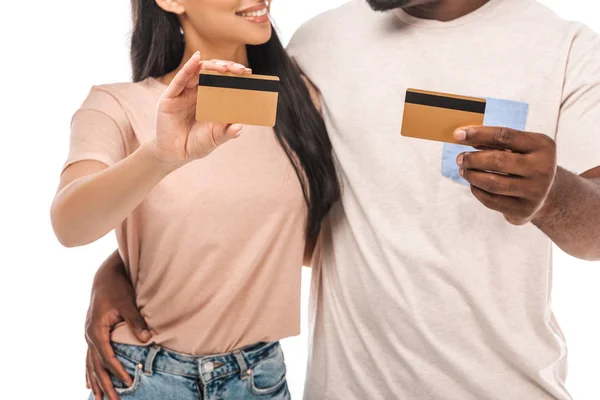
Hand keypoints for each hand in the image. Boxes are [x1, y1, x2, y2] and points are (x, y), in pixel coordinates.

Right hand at [85, 254, 150, 399]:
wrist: (105, 276)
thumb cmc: (117, 288)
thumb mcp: (128, 303)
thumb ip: (136, 321)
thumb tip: (147, 338)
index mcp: (96, 330)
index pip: (107, 357)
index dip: (117, 371)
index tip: (128, 383)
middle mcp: (89, 335)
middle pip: (96, 365)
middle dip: (104, 384)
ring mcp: (88, 335)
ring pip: (90, 364)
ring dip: (95, 382)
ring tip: (97, 399)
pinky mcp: (92, 333)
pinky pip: (89, 357)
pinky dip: (89, 371)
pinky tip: (89, 382)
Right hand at [152, 51, 251, 165]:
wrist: (174, 155)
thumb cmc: (196, 144)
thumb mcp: (215, 139)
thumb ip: (227, 133)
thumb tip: (240, 127)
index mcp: (209, 99)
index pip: (222, 81)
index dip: (234, 75)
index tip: (248, 73)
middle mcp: (196, 93)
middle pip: (211, 73)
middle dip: (226, 68)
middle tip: (241, 70)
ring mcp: (183, 93)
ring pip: (197, 72)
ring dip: (212, 66)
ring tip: (225, 67)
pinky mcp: (170, 97)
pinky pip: (180, 79)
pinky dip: (188, 67)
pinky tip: (197, 58)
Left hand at [454, 126, 556, 224]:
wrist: (544, 192)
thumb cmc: (523, 162)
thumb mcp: (517, 147)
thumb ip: (494, 141)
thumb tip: (463, 136)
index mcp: (542, 146)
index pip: (505, 136)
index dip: (479, 134)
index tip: (457, 135)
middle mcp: (543, 169)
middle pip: (498, 161)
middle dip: (473, 159)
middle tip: (460, 158)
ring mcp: (535, 191)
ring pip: (492, 183)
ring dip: (471, 176)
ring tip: (463, 170)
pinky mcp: (524, 210)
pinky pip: (491, 200)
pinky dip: (476, 190)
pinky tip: (473, 184)